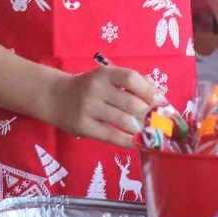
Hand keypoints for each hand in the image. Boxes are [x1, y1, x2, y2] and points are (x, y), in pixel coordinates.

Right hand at [43, 67, 157, 148]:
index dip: (149, 91)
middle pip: (130, 103)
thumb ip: (131, 82)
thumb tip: (158, 96)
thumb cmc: (89, 87)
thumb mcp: (106, 77)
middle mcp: (96, 89)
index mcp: (105, 74)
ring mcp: (88, 108)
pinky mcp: (83, 126)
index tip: (162, 102)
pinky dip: (127, 141)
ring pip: (123, 121)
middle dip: (148, 115)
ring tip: (148, 132)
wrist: (55, 97)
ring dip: (140, 129)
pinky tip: (136, 143)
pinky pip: (111, 136)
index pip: (131, 78)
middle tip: (157, 122)